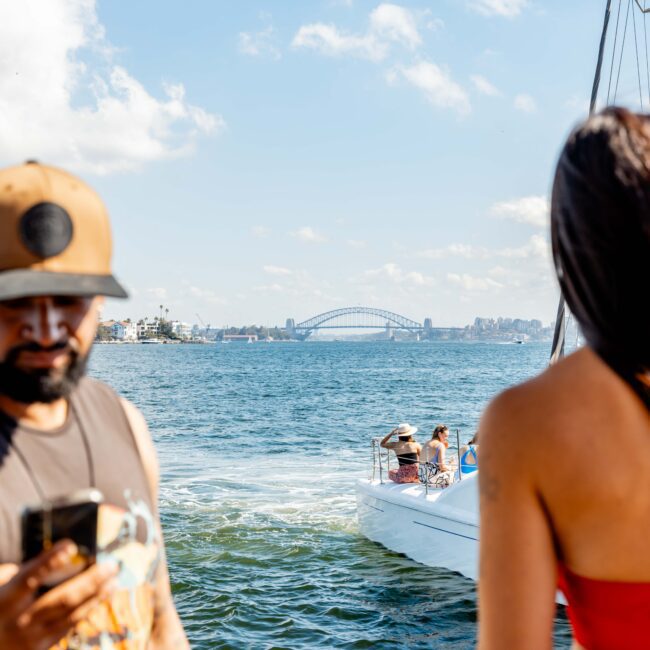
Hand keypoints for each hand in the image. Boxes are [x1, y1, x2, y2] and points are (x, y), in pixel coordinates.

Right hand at [0, 540, 117, 649]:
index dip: (50, 561)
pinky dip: (87, 609)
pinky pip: (69, 626)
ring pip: (71, 614)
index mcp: (5, 600)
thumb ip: (18, 572)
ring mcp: (31, 638)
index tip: (70, 546)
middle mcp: (20, 620)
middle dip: (90, 580)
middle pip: (61, 598)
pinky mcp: (40, 648)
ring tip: (113, 579)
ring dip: (96, 595)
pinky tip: (100, 596)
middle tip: (111, 565)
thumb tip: (52, 557)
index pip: (29, 577)